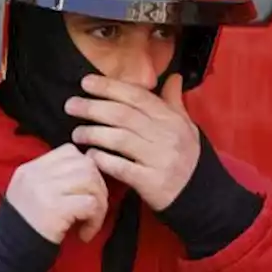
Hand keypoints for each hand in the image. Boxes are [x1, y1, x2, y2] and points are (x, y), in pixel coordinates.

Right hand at [6, 143, 109, 243]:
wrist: (10, 254)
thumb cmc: (26, 227)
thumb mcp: (31, 194)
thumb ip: (52, 179)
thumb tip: (88, 172)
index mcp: (30, 169)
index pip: (69, 151)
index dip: (85, 168)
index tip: (84, 190)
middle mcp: (36, 174)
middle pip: (85, 164)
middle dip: (98, 186)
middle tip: (94, 208)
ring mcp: (45, 190)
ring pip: (91, 181)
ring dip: (100, 203)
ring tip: (91, 221)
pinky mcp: (56, 208)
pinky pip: (91, 204)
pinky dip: (95, 220)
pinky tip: (85, 233)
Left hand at [65, 74, 200, 210]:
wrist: (201, 195)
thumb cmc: (188, 158)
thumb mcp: (187, 126)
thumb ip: (174, 101)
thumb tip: (173, 76)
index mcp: (171, 119)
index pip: (137, 96)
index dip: (110, 87)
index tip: (86, 83)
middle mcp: (165, 136)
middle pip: (123, 116)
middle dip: (93, 108)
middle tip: (70, 105)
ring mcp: (158, 159)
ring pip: (120, 140)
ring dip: (94, 134)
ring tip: (76, 133)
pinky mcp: (151, 182)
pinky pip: (122, 168)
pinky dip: (104, 161)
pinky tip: (90, 157)